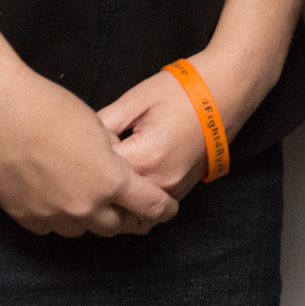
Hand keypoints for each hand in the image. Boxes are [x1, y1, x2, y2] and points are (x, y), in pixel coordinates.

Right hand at [0, 63, 180, 237]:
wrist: (1, 113)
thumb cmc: (50, 109)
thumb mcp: (97, 126)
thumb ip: (113, 154)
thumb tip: (117, 164)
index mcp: (110, 181)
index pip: (150, 206)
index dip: (163, 209)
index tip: (167, 209)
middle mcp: (85, 206)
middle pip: (115, 226)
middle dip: (123, 216)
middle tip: (122, 204)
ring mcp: (53, 215)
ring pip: (81, 230)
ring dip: (87, 217)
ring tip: (81, 195)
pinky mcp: (26, 218)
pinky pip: (50, 227)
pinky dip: (56, 216)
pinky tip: (51, 196)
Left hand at [97, 42, 274, 200]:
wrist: (225, 93)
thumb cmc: (181, 91)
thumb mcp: (136, 99)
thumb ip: (104, 122)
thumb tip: (79, 141)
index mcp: (147, 155)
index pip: (100, 174)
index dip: (86, 159)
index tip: (84, 145)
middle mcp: (161, 181)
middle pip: (114, 201)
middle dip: (97, 187)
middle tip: (89, 166)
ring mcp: (174, 190)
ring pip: (131, 215)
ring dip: (115, 203)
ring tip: (104, 180)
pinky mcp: (181, 191)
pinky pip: (150, 212)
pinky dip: (134, 206)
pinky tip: (125, 185)